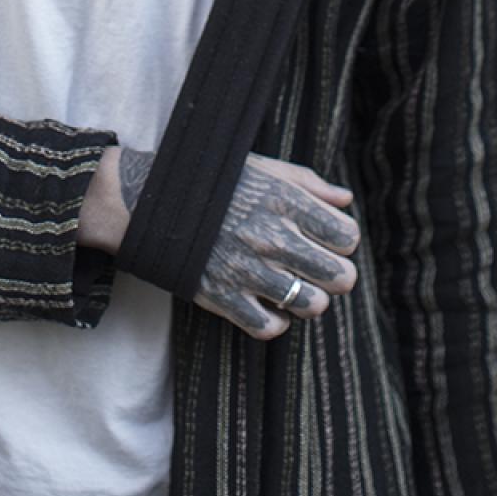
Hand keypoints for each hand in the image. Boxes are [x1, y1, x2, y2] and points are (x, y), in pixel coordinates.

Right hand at [78, 147, 358, 339]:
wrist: (151, 202)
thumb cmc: (215, 182)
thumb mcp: (263, 168)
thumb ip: (308, 183)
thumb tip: (346, 200)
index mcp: (283, 201)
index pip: (346, 235)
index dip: (343, 240)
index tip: (330, 240)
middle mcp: (271, 236)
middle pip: (339, 275)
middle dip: (337, 275)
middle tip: (322, 270)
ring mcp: (247, 270)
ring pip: (311, 305)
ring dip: (310, 300)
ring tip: (297, 289)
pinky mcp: (223, 297)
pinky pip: (270, 327)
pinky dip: (276, 321)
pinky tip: (269, 305)